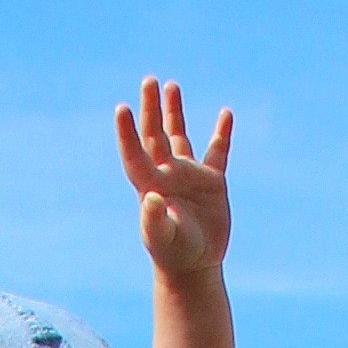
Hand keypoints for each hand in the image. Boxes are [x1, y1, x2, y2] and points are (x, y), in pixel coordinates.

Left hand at [117, 76, 232, 283]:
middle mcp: (166, 174)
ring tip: (171, 85)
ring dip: (174, 111)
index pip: (135, 151)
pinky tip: (225, 113)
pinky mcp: (212, 182)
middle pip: (155, 133)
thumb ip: (153, 220)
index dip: (127, 131)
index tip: (122, 108)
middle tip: (148, 80)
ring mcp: (189, 175)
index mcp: (150, 184)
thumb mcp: (160, 238)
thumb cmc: (172, 253)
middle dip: (151, 107)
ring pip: (179, 135)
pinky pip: (217, 151)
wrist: (193, 267)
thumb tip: (150, 198)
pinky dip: (222, 133)